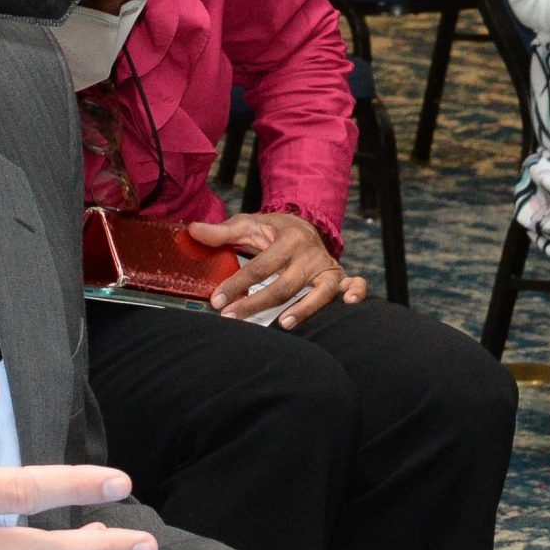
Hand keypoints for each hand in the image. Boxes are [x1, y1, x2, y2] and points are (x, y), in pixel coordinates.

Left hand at [187, 212, 365, 326]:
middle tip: (231, 318)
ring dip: (303, 308)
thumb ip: (222, 232)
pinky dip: (357, 292)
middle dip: (257, 303)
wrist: (306, 226)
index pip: (259, 265)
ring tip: (282, 324)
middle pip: (284, 284)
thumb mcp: (249, 226)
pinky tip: (349, 305)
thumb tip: (192, 231)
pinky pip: (356, 283)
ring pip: (319, 291)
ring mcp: (326, 267)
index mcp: (287, 238)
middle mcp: (309, 253)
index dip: (237, 284)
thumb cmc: (273, 231)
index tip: (217, 301)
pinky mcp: (339, 277)